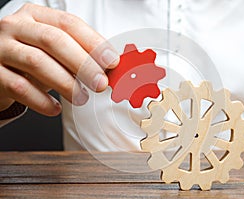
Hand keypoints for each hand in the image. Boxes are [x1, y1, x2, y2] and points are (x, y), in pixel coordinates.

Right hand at [0, 3, 118, 115]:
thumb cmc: (31, 58)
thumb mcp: (53, 50)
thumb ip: (77, 53)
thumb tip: (108, 68)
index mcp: (36, 16)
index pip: (69, 24)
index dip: (93, 43)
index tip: (111, 61)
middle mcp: (16, 27)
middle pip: (54, 41)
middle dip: (83, 64)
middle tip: (100, 83)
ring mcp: (1, 48)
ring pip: (37, 63)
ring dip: (66, 83)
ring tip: (81, 97)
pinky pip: (19, 87)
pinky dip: (41, 101)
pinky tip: (55, 108)